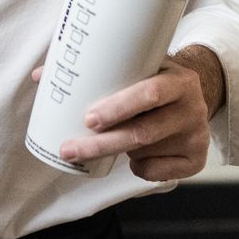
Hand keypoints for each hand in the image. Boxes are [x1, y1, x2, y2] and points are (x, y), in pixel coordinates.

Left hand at [52, 45, 226, 181]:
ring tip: (108, 140)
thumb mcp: (139, 66)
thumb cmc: (155, 79)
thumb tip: (40, 75)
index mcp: (179, 80)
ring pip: (144, 152)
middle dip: (101, 144)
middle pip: (142, 132)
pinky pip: (155, 172)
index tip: (88, 118)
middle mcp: (193, 108)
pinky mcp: (197, 161)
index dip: (119, 107)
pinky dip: (138, 166)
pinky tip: (137, 154)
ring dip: (119, 150)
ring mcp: (197, 136)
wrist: (198, 95)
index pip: (150, 93)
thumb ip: (97, 69)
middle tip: (69, 149)